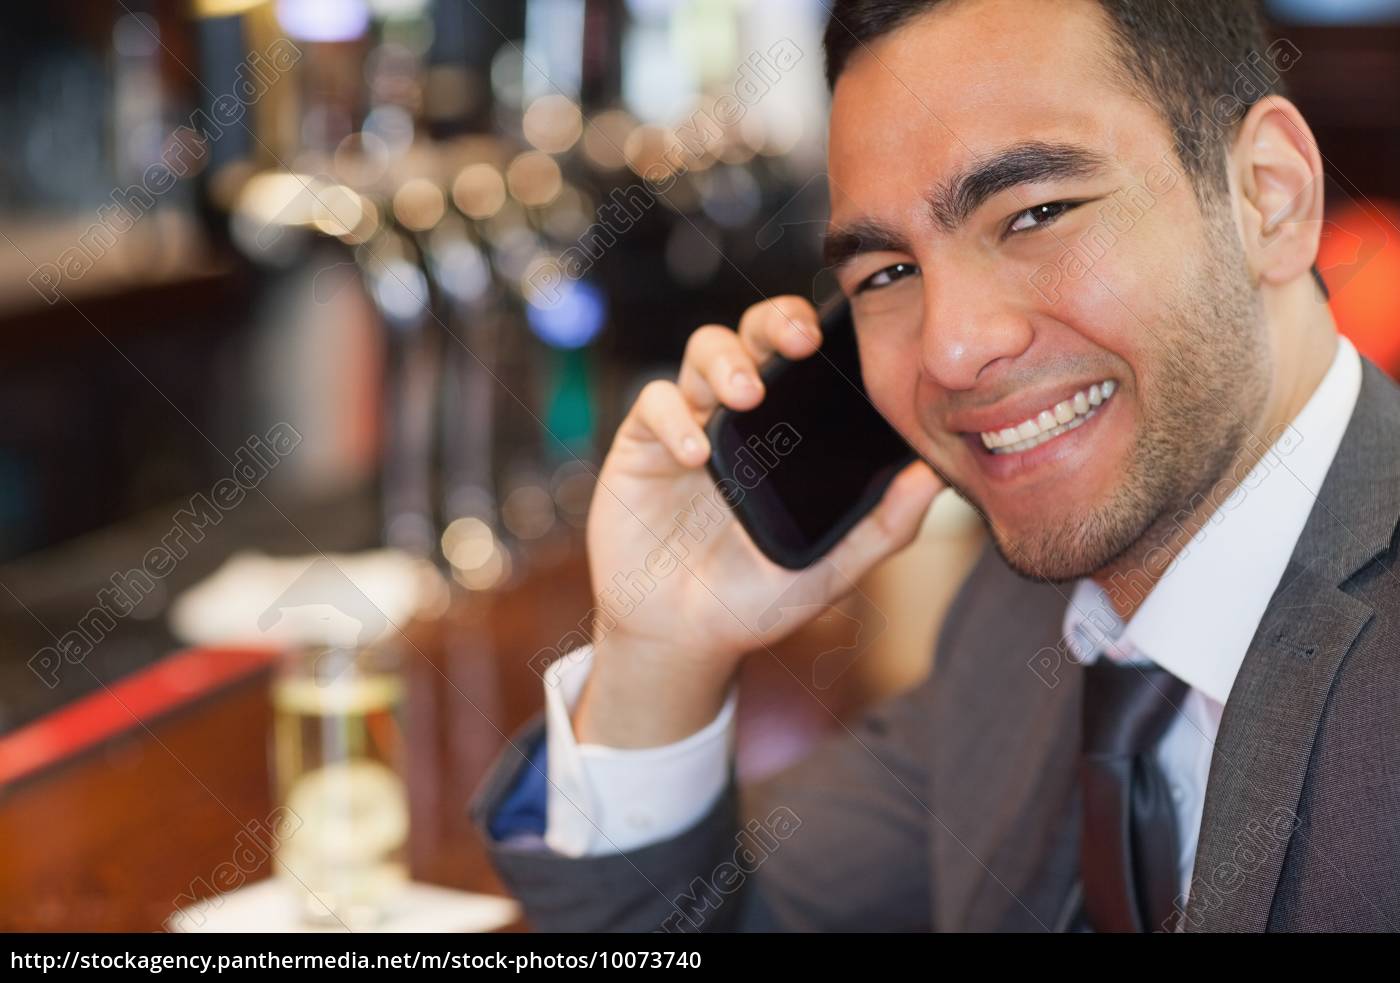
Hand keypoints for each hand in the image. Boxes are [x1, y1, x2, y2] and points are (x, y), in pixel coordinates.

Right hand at [573, 296, 942, 746]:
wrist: (683, 639)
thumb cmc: (756, 599)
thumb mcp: (832, 570)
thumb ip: (884, 526)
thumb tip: (933, 476)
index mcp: (787, 430)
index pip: (804, 357)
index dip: (821, 330)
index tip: (842, 340)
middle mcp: (739, 415)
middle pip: (754, 333)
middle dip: (776, 321)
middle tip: (800, 340)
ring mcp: (691, 424)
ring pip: (703, 352)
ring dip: (726, 362)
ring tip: (745, 396)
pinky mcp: (642, 445)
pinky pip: (655, 404)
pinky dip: (675, 418)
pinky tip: (696, 457)